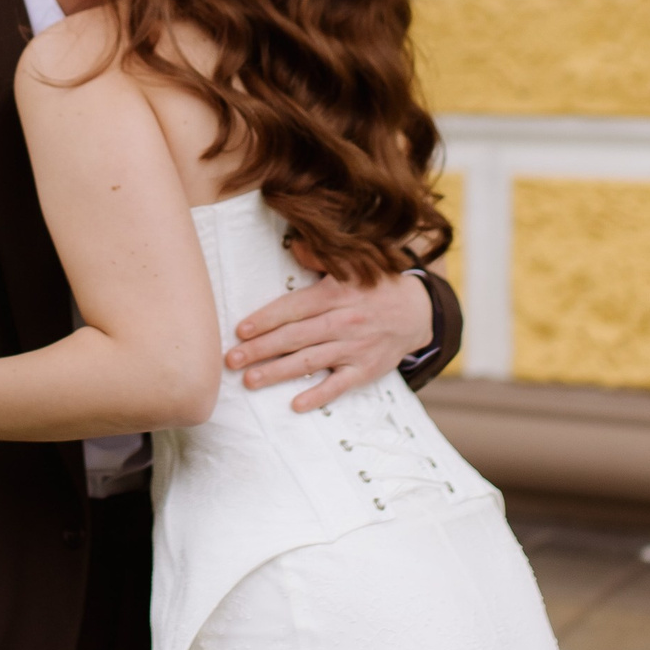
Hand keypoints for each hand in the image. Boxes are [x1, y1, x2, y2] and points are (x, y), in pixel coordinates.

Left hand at [228, 262, 433, 412]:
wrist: (418, 311)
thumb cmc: (376, 285)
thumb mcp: (353, 263)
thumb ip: (321, 256)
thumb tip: (294, 244)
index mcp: (336, 294)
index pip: (294, 308)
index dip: (266, 319)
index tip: (241, 330)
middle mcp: (344, 321)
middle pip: (295, 337)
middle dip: (261, 349)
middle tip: (231, 359)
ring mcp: (355, 348)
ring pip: (310, 362)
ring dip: (278, 372)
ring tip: (250, 380)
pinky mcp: (366, 370)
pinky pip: (339, 386)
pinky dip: (319, 395)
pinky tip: (296, 404)